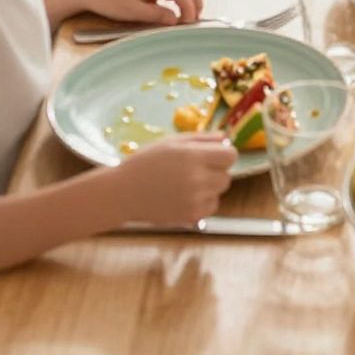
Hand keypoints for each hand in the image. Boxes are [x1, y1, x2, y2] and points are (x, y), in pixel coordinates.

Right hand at [110, 136, 235, 225]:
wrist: (124, 193)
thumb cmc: (146, 162)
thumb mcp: (172, 142)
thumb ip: (202, 138)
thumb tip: (226, 138)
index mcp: (193, 156)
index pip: (231, 155)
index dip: (223, 154)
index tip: (213, 155)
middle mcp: (197, 178)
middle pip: (227, 175)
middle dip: (216, 171)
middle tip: (195, 170)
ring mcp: (195, 199)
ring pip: (220, 191)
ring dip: (210, 187)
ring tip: (187, 183)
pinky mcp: (191, 216)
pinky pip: (211, 207)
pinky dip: (203, 202)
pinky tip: (184, 196)